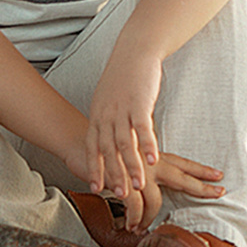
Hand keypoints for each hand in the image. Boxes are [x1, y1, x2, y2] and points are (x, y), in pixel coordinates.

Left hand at [82, 49, 165, 198]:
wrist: (133, 52)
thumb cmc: (123, 77)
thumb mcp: (108, 100)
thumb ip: (107, 120)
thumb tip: (109, 139)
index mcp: (98, 116)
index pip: (93, 148)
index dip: (94, 168)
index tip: (97, 188)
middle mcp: (107, 115)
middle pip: (107, 151)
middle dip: (113, 174)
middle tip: (120, 195)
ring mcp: (122, 110)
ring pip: (125, 144)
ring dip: (131, 167)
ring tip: (139, 185)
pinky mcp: (139, 103)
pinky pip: (143, 129)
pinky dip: (147, 146)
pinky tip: (153, 161)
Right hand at [105, 152, 227, 233]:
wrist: (82, 147)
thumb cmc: (109, 158)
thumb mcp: (133, 163)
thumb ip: (147, 175)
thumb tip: (158, 191)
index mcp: (155, 158)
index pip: (183, 164)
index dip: (201, 171)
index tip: (220, 177)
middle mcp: (150, 163)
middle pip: (181, 177)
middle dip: (201, 187)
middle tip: (218, 193)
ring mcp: (138, 171)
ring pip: (155, 200)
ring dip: (148, 218)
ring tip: (140, 228)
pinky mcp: (123, 180)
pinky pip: (134, 205)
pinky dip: (133, 218)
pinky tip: (129, 225)